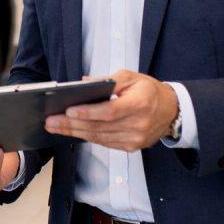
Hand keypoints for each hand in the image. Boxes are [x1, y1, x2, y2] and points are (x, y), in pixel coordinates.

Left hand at [44, 70, 178, 151]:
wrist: (171, 111)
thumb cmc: (149, 90)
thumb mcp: (131, 77)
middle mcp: (137, 125)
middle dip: (71, 124)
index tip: (68, 111)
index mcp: (139, 104)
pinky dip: (86, 137)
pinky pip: (104, 142)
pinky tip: (72, 132)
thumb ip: (107, 80)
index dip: (87, 113)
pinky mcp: (130, 147)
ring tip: (55, 126)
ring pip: (98, 138)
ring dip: (74, 133)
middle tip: (51, 121)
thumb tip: (81, 83)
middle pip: (99, 127)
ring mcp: (134, 139)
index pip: (109, 111)